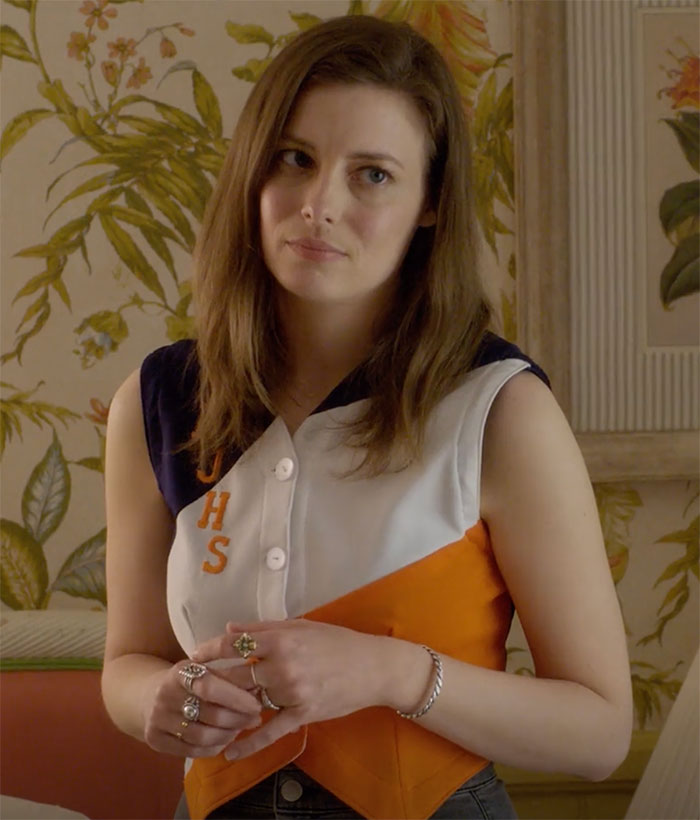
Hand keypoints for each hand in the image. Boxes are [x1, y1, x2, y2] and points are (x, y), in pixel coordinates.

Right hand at [141, 660, 262, 756]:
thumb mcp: (202, 670)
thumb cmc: (188, 682)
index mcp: (180, 672)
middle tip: (254, 719)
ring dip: (228, 735)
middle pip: (210, 715)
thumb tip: (258, 692)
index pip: (211, 687)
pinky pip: (191, 750)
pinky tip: (224, 741)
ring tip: (240, 730)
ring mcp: (157, 719)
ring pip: (202, 736)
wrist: (149, 695)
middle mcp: (165, 695)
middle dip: (238, 719)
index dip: (236, 698)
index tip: (256, 705)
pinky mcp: (154, 739)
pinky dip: (213, 748)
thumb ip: (227, 678)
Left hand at [192, 619, 415, 759]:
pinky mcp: (302, 714)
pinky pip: (270, 731)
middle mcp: (283, 665)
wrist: (373, 667)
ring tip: (206, 713)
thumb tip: (230, 627)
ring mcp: (292, 692)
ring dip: (228, 708)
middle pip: (236, 676)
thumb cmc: (337, 641)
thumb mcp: (301, 626)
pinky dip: (249, 743)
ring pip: (250, 702)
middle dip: (212, 681)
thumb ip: (264, 627)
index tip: (195, 656)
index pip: (235, 644)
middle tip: (194, 686)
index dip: (210, 650)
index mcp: (281, 639)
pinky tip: (230, 751)